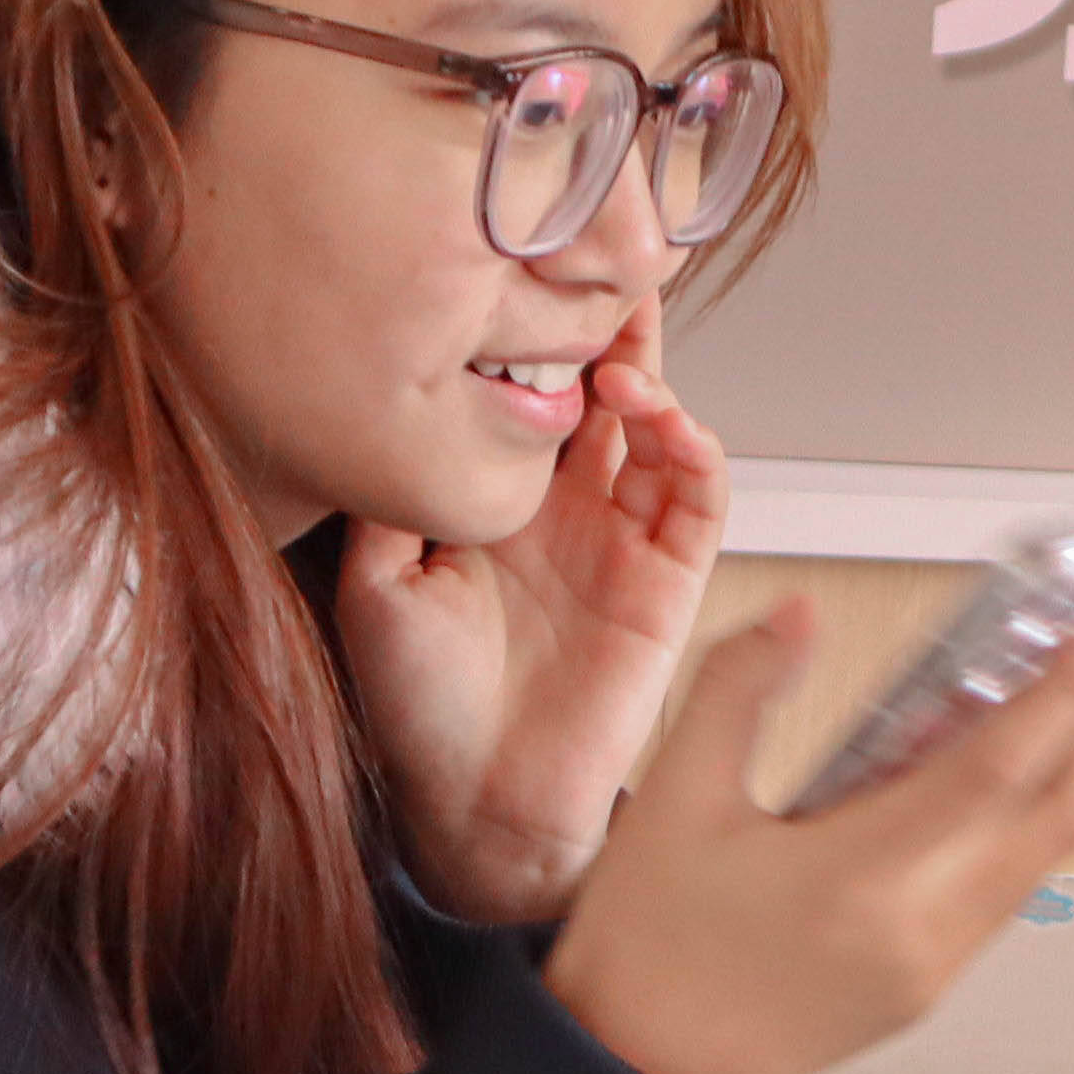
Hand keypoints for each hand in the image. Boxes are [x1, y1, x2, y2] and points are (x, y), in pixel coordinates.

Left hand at [338, 304, 725, 924]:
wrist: (475, 806)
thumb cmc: (419, 708)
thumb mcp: (373, 582)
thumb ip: (392, 493)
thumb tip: (395, 395)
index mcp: (494, 497)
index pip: (526, 388)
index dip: (533, 330)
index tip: (521, 269)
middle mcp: (563, 507)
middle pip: (601, 388)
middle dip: (605, 324)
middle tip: (602, 266)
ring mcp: (621, 539)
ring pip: (658, 428)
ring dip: (649, 382)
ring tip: (618, 364)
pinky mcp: (668, 582)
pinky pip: (699, 499)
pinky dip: (695, 450)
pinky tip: (666, 423)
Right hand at [542, 597, 1073, 1073]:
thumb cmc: (649, 950)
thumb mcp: (673, 799)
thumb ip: (739, 689)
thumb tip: (801, 616)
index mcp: (859, 880)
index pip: (999, 771)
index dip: (1069, 695)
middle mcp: (918, 929)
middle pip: (1058, 817)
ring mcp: (934, 965)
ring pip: (1044, 858)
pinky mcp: (929, 986)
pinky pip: (1008, 891)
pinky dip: (1037, 824)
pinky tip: (1025, 776)